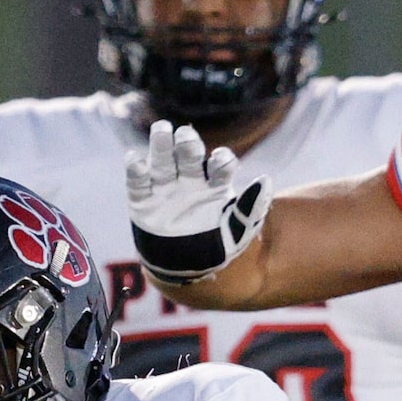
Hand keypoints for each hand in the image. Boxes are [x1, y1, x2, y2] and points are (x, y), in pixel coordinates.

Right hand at [125, 120, 270, 284]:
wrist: (186, 271)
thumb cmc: (216, 247)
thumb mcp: (237, 232)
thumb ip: (251, 209)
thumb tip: (266, 181)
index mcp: (215, 186)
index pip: (219, 165)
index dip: (221, 160)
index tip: (221, 161)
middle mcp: (190, 181)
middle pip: (189, 157)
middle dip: (188, 145)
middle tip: (186, 136)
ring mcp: (165, 189)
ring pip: (162, 163)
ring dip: (160, 146)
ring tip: (161, 130)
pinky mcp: (143, 202)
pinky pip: (138, 184)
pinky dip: (136, 172)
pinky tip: (135, 159)